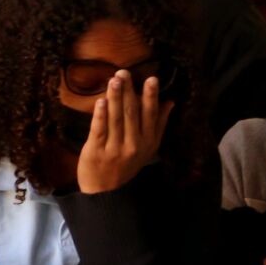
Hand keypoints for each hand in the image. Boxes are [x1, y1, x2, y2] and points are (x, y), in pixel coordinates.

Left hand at [74, 73, 170, 194]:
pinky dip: (100, 114)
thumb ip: (158, 124)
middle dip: (128, 91)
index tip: (151, 79)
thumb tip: (170, 102)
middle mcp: (133, 145)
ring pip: (116, 118)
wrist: (105, 191)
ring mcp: (114, 148)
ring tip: (114, 80)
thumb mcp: (148, 147)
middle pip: (131, 114)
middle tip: (124, 72)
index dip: (150, 97)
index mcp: (148, 142)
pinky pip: (99, 130)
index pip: (150, 115)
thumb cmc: (126, 165)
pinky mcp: (95, 151)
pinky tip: (101, 100)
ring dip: (115, 97)